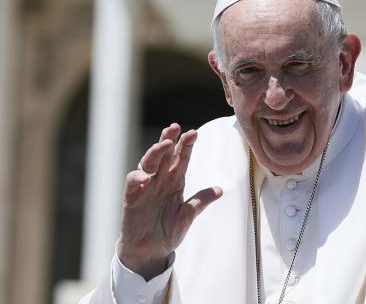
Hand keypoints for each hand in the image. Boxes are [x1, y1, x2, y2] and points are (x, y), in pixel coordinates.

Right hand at [117, 123, 222, 279]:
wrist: (150, 251)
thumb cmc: (168, 230)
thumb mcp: (188, 216)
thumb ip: (200, 201)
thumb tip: (220, 190)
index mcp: (175, 181)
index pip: (181, 158)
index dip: (186, 145)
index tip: (194, 133)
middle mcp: (160, 180)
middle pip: (164, 154)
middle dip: (169, 139)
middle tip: (175, 128)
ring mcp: (145, 187)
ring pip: (148, 162)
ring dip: (155, 152)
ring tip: (165, 145)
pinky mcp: (132, 198)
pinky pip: (132, 182)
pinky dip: (138, 177)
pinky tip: (146, 177)